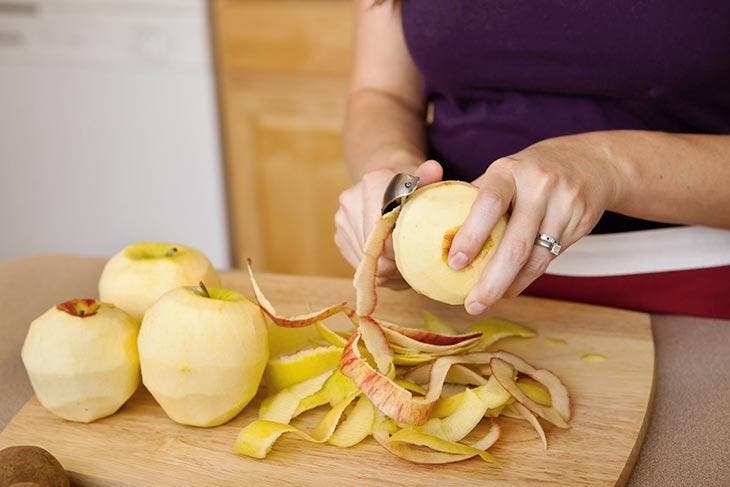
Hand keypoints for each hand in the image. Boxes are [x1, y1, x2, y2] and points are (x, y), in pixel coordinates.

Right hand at [335, 160, 442, 282]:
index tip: (418, 254)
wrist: (387, 183)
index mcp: (372, 184)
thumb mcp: (424, 181)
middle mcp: (351, 201)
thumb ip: (429, 177)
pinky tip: (390, 261)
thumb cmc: (411, 186)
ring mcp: (342, 220)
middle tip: (414, 263)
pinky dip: (376, 268)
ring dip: (387, 267)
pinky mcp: (340, 236)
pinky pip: (359, 263)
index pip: (386, 229)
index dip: (402, 247)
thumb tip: (434, 168)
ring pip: (366, 260)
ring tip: (404, 262)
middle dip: (395, 261)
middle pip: (374, 249)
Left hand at [447, 134, 624, 313]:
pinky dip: (527, 278)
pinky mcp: (581, 223)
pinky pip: (549, 259)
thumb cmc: (530, 172)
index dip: (471, 235)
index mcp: (509, 170)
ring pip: (535, 258)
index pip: (489, 204)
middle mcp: (539, 185)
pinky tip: (511, 286)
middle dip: (491, 281)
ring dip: (509, 286)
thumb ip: (475, 200)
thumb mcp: (502, 173)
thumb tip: (439, 236)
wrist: (591, 162)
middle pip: (515, 243)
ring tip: (488, 300)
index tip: (454, 263)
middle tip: (472, 305)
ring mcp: (564, 204)